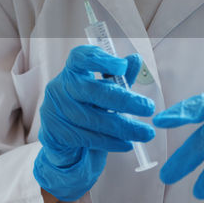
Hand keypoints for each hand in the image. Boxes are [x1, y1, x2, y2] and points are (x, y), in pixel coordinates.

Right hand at [32, 45, 154, 201]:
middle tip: (148, 108)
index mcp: (72, 72)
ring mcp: (55, 110)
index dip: (100, 60)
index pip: (80, 58)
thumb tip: (135, 59)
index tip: (122, 66)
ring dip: (123, 127)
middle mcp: (60, 87)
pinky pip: (88, 138)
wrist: (64, 144)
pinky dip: (111, 142)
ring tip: (145, 133)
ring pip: (92, 118)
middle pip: (91, 90)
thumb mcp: (103, 94)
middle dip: (124, 100)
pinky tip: (127, 144)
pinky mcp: (55, 133)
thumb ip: (118, 78)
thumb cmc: (86, 112)